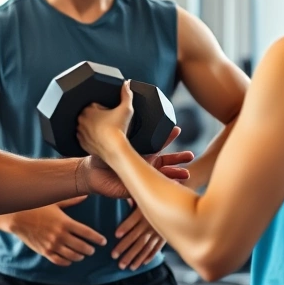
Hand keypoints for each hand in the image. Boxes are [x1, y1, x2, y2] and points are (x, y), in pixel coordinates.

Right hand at [5, 196, 106, 266]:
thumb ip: (72, 200)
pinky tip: (70, 259)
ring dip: (80, 256)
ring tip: (83, 254)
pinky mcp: (45, 251)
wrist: (17, 217)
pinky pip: (59, 261)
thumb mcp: (55, 202)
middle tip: (93, 249)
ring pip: (72, 256)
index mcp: (65, 222)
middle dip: (90, 249)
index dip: (97, 238)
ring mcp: (52, 245)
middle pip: (82, 247)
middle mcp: (60, 235)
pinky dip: (67, 262)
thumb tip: (86, 195)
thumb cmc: (37, 207)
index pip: (87, 233)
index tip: (103, 241)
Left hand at [76, 80, 135, 159]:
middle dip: (97, 117)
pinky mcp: (82, 143)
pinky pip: (85, 138)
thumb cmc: (118, 130)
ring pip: (86, 126)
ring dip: (93, 127)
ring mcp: (81, 132)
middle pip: (89, 115)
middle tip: (108, 122)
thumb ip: (126, 94)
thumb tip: (126, 84)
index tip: (110, 114)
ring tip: (105, 131)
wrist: (114, 149)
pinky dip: (91, 138)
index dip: (103, 108)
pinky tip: (100, 138)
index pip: (93, 105)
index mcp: (88, 110)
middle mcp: (82, 121)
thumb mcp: (126, 109)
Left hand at [78, 130, 194, 199]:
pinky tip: (173, 187)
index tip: (177, 129)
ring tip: (186, 173)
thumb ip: (117, 119)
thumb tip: (119, 94)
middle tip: (191, 155)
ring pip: (163, 176)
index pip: (158, 143)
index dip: (167, 137)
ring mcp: (142, 177)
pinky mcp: (138, 188)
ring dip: (175, 174)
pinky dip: (163, 189)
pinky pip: (152, 190)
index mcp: (140, 151)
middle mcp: (144, 164)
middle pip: (166, 160)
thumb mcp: (112, 137)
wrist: (92, 173)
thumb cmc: (102, 155)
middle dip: (179, 157)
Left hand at [112, 202, 165, 269]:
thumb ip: (135, 199)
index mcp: (144, 212)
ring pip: (145, 246)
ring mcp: (158, 232)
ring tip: (126, 266)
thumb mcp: (145, 197)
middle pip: (136, 237)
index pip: (133, 220)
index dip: (125, 227)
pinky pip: (156, 248)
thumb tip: (125, 200)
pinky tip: (142, 263)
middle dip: (124, 248)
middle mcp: (150, 223)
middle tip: (114, 256)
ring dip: (135, 257)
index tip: (115, 235)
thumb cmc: (157, 198)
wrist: (178, 203)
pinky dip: (149, 256)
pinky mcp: (164, 237)